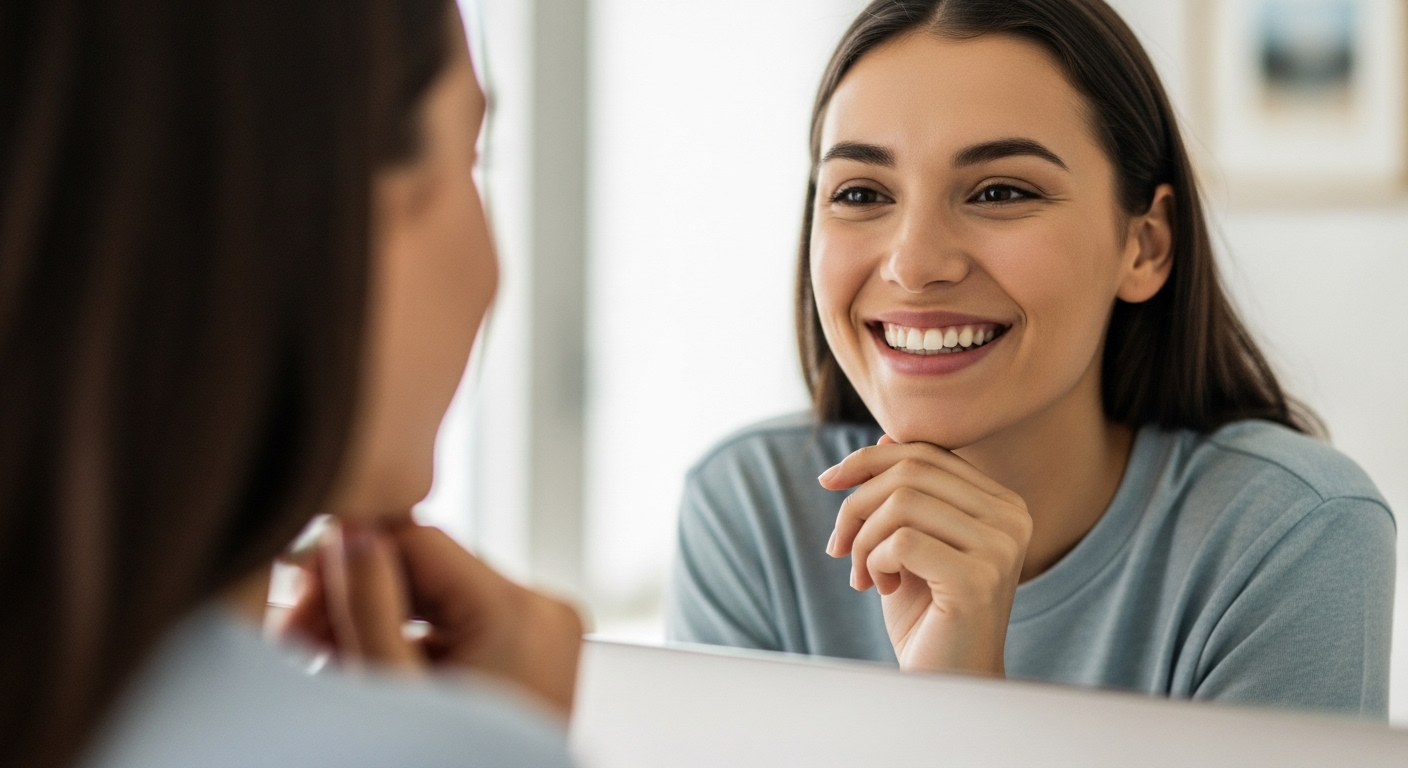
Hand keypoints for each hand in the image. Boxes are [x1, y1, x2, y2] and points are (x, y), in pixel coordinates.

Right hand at [280, 522, 583, 715]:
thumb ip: (368, 605)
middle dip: (355, 598)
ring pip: (436, 598)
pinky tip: (365, 674)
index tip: (297, 587)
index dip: (350, 556)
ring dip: (374, 623)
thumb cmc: (454, 767)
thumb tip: (348, 530)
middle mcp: (544, 612)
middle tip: (295, 638)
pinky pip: (458, 627)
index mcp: (521, 611)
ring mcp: (543, 634)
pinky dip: (408, 644)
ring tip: (325, 665)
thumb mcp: (391, 689)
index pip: (420, 538)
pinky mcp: (531, 655)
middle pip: (426, 568)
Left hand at [821, 436, 1029, 675]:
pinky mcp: (979, 579)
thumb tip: (886, 437)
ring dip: (863, 539)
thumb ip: (907, 492)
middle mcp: (1011, 518)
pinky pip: (901, 541)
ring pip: (900, 502)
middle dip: (857, 503)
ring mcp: (1001, 548)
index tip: (829, 482)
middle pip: (909, 470)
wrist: (945, 682)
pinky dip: (874, 561)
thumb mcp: (909, 542)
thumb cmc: (925, 614)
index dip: (869, 459)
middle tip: (840, 548)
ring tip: (863, 574)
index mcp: (1002, 503)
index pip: (926, 453)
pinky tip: (880, 588)